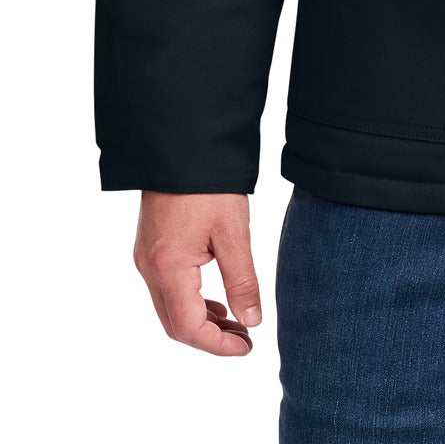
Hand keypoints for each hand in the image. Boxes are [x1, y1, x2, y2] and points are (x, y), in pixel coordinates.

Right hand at [132, 191, 262, 354]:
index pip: (188, 328)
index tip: (247, 347)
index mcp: (167, 268)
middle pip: (175, 324)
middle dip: (209, 338)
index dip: (218, 345)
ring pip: (169, 307)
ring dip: (200, 320)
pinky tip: (215, 298)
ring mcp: (145, 257)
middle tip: (244, 338)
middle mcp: (148, 268)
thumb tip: (252, 321)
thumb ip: (242, 280)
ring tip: (236, 321)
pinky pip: (166, 288)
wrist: (181, 144)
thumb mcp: (233, 232)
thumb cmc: (208, 184)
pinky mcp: (149, 246)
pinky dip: (190, 301)